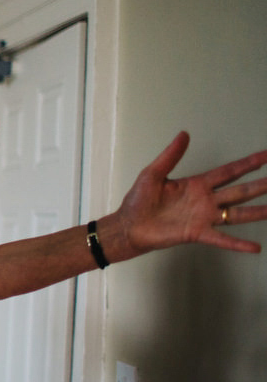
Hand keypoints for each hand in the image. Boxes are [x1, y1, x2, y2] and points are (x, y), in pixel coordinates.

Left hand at [117, 131, 266, 254]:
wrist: (128, 225)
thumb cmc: (139, 200)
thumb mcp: (153, 173)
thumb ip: (170, 155)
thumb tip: (184, 134)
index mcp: (197, 184)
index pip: (229, 171)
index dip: (249, 163)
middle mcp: (206, 200)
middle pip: (240, 191)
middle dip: (262, 185)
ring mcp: (203, 217)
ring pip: (237, 213)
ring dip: (257, 212)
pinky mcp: (197, 233)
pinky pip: (221, 238)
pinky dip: (237, 244)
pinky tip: (255, 247)